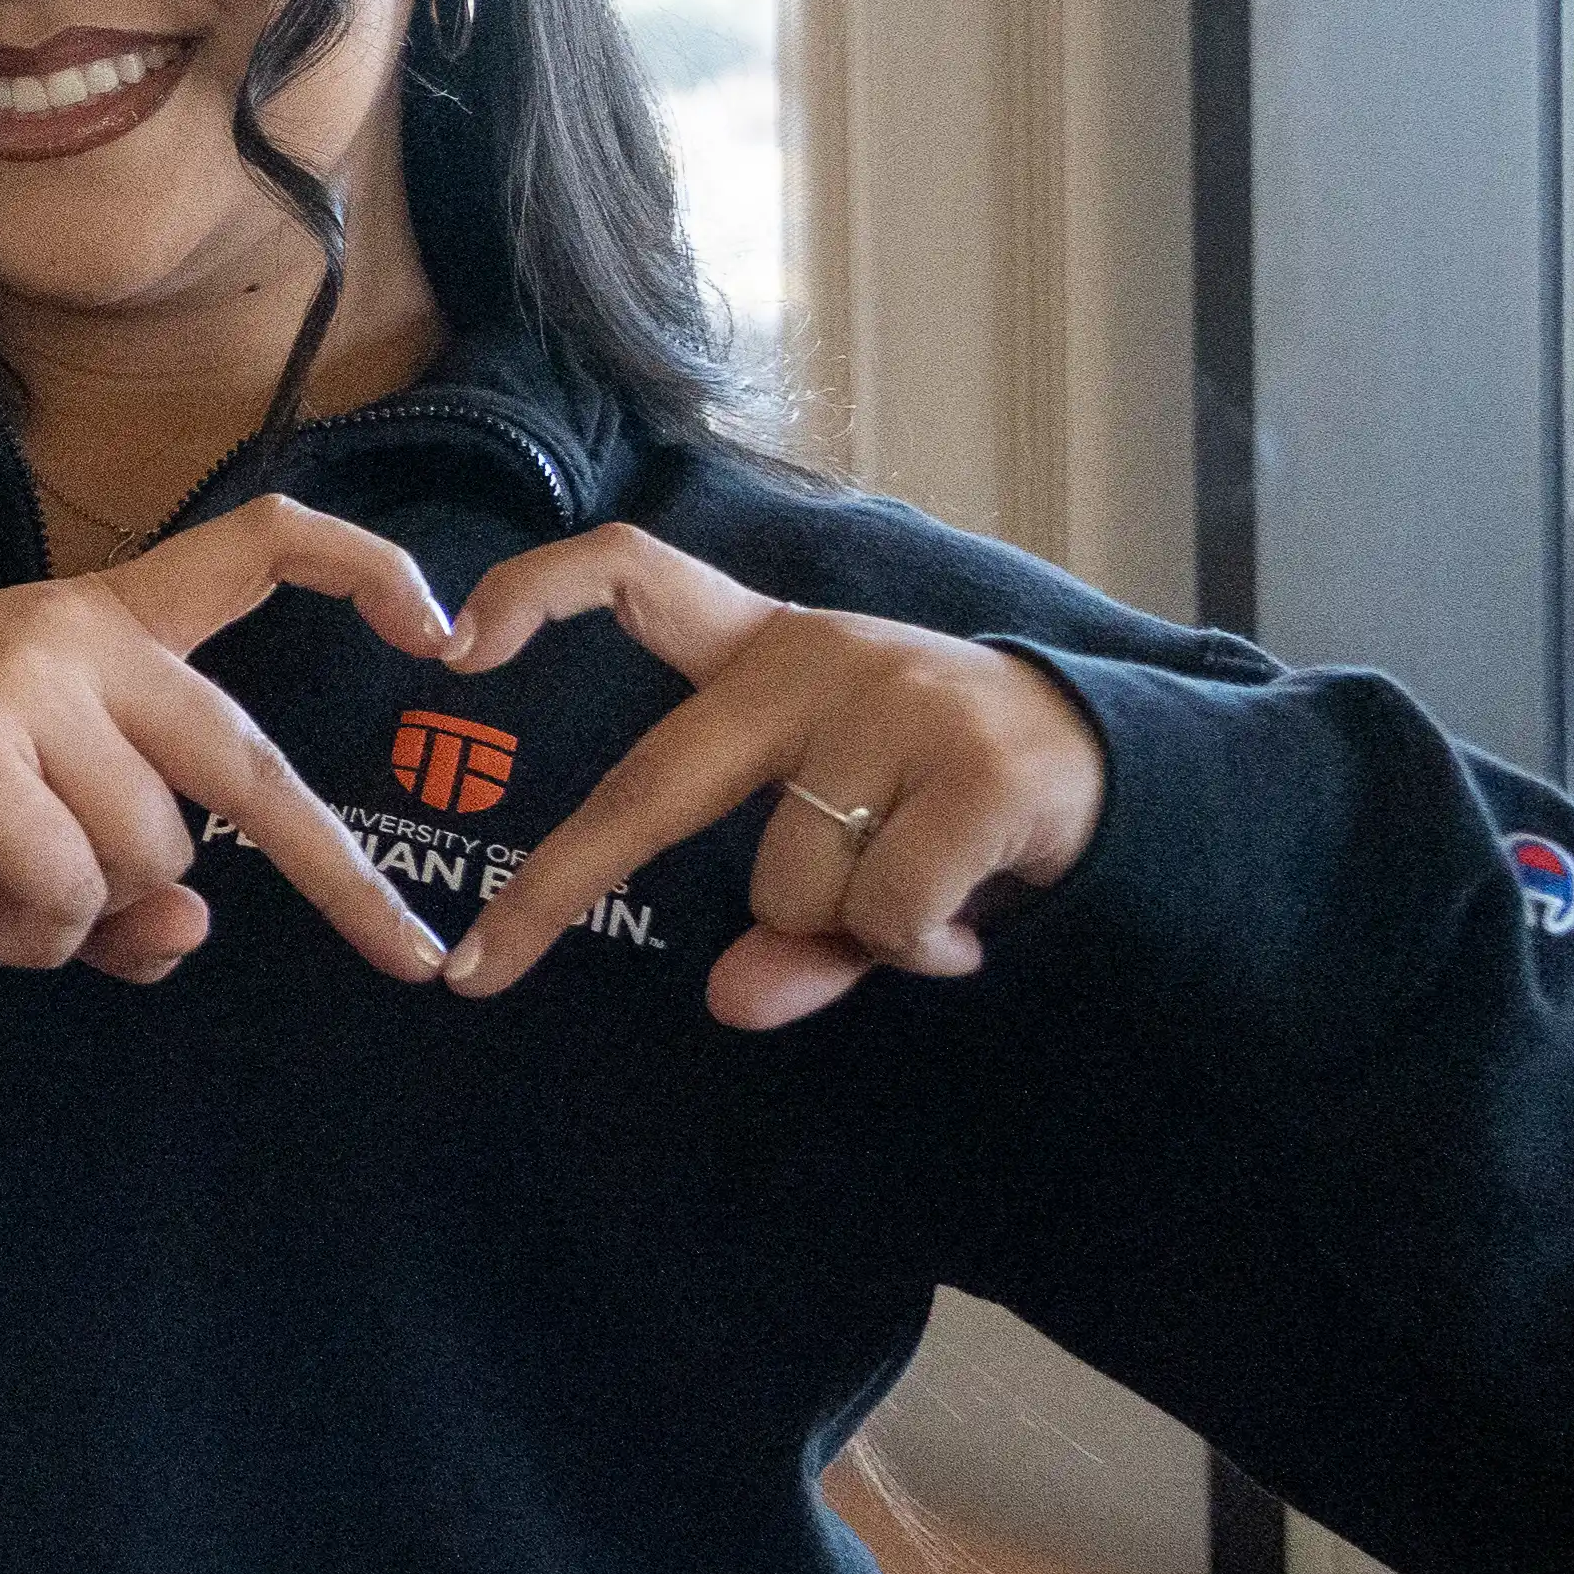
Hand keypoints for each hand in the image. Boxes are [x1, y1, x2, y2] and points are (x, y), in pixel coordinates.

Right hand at [0, 496, 463, 985]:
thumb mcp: (43, 843)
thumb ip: (130, 884)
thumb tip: (194, 925)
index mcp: (114, 626)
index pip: (255, 548)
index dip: (360, 570)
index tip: (444, 632)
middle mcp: (83, 634)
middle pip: (243, 765)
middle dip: (336, 874)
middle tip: (411, 958)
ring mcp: (28, 680)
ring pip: (149, 851)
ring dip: (91, 917)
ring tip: (12, 910)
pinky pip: (69, 882)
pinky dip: (38, 929)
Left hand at [440, 523, 1109, 1024]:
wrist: (1121, 768)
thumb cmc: (945, 796)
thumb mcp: (849, 843)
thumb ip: (788, 927)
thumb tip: (733, 1001)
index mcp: (767, 651)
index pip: (635, 572)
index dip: (537, 591)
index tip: (452, 642)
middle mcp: (816, 660)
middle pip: (656, 780)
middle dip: (560, 882)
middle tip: (478, 972)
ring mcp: (895, 705)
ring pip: (787, 884)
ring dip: (845, 930)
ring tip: (918, 899)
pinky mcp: (976, 771)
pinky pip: (883, 914)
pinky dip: (916, 951)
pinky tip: (962, 929)